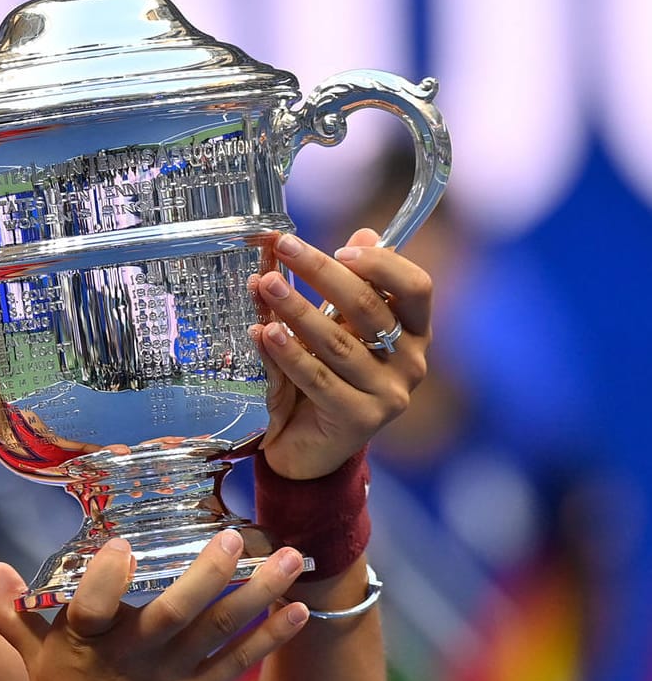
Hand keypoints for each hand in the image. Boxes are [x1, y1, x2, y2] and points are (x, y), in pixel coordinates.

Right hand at [0, 531, 309, 680]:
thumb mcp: (33, 657)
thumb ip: (16, 611)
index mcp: (84, 640)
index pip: (91, 603)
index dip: (106, 576)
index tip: (123, 545)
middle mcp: (129, 657)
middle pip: (173, 611)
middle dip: (208, 571)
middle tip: (236, 535)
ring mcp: (166, 680)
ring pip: (217, 629)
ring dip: (259, 593)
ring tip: (290, 559)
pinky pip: (237, 663)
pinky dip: (271, 637)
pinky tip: (301, 612)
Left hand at [250, 228, 432, 479]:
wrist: (309, 448)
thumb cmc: (324, 376)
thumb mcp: (335, 327)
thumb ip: (344, 287)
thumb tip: (363, 232)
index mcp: (414, 332)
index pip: (416, 287)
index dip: (382, 263)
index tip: (339, 247)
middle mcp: (411, 362)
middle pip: (368, 308)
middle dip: (321, 273)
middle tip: (283, 248)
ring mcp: (389, 394)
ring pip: (337, 343)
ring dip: (296, 309)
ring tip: (265, 284)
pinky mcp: (360, 420)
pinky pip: (318, 379)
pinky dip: (287, 353)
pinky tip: (264, 332)